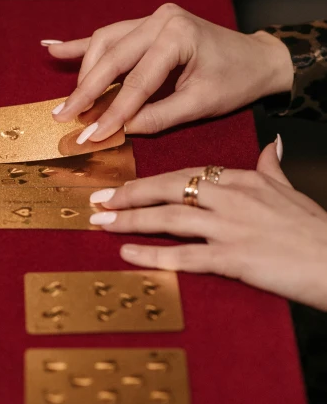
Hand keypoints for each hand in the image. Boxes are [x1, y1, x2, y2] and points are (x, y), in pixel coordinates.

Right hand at [43, 4, 293, 142]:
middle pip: (112, 56)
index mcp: (178, 35)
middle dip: (87, 91)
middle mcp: (161, 19)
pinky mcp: (147, 24)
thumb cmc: (234, 81)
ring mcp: (153, 18)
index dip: (113, 111)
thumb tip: (121, 130)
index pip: (137, 80)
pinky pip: (109, 34)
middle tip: (65, 117)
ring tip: (67, 100)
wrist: (256, 59)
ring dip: (84, 72)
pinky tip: (51, 48)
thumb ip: (159, 117)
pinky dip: (80, 44)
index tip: (91, 135)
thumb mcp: (201, 105)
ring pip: (105, 43)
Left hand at [88, 139, 326, 310]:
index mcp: (242, 180)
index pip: (186, 174)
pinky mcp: (234, 258)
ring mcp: (231, 227)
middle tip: (97, 200)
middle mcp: (232, 198)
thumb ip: (271, 167)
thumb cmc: (314, 228)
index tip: (124, 186)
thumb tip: (271, 145)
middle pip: (168, 190)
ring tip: (101, 223)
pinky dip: (152, 255)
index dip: (150, 182)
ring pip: (169, 219)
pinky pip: (185, 255)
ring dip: (130, 220)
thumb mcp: (290, 189)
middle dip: (129, 195)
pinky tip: (127, 254)